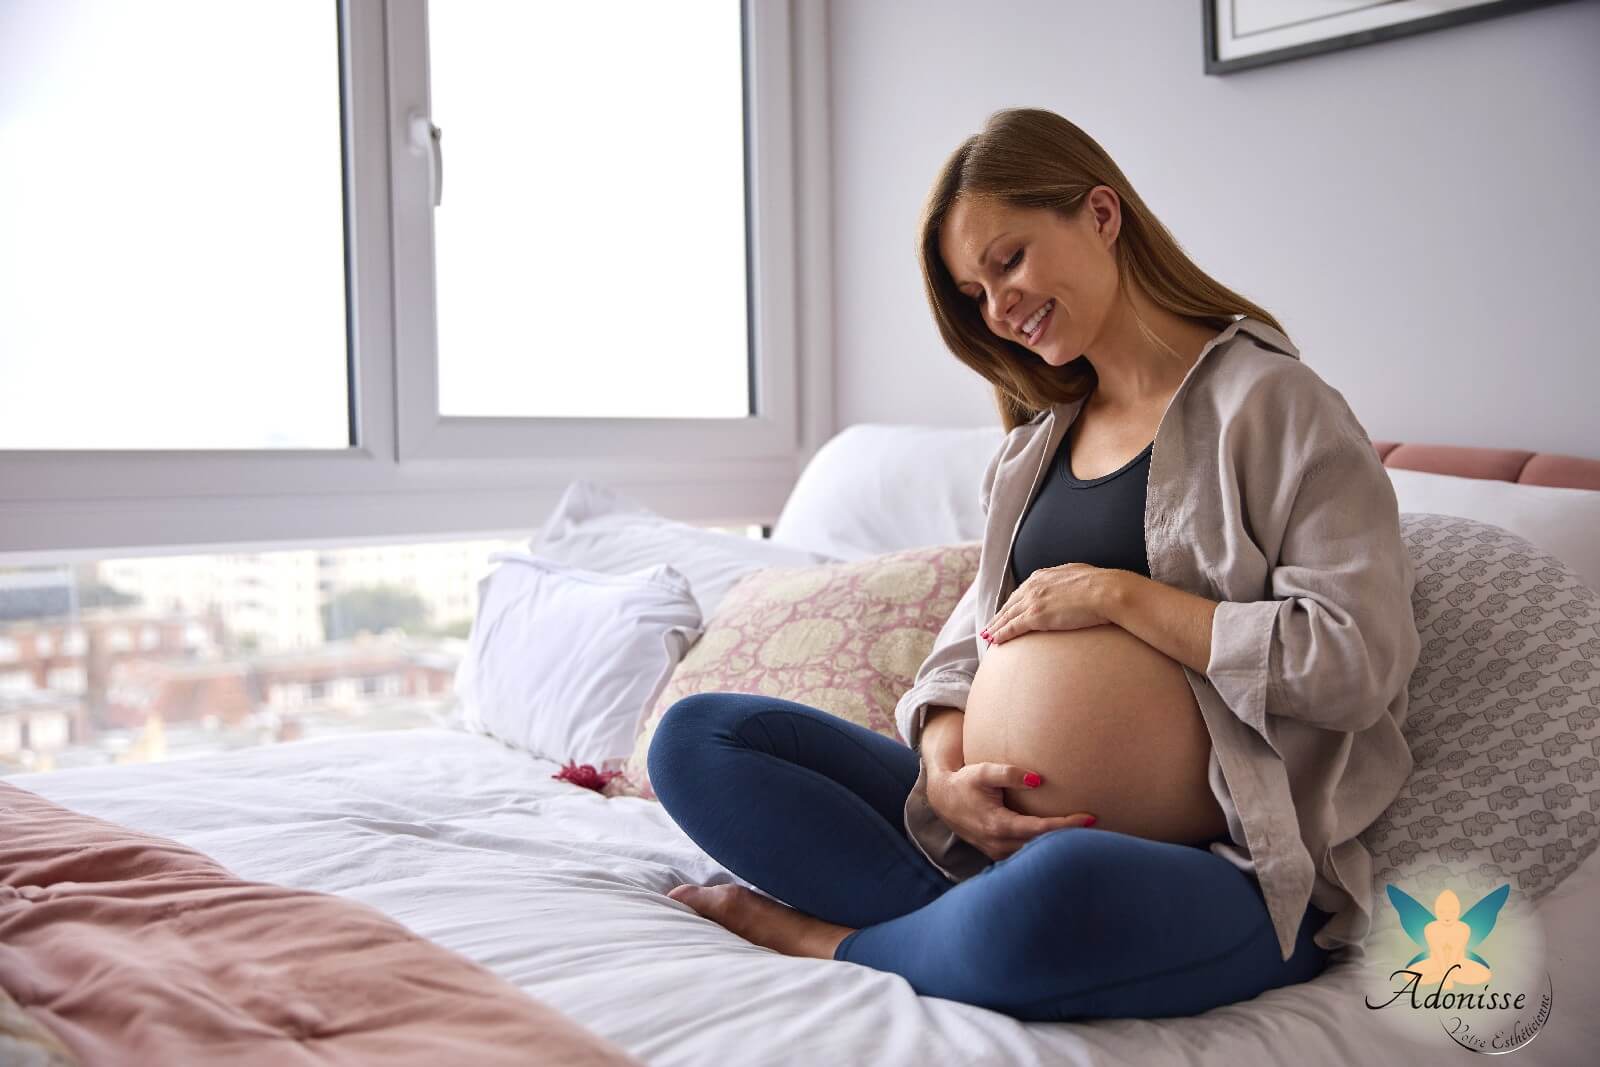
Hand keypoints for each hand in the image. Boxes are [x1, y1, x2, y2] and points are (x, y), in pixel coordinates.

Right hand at [926, 762, 1096, 861]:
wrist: (943, 799)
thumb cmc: (965, 783)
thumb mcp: (983, 772)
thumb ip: (1010, 773)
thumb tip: (1039, 779)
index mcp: (998, 824)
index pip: (1040, 829)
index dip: (1066, 825)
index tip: (1090, 818)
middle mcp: (999, 844)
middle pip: (1043, 847)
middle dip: (1071, 841)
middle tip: (1103, 831)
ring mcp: (998, 852)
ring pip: (1036, 855)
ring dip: (1060, 847)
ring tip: (1090, 838)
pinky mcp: (999, 853)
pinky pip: (1027, 856)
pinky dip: (1046, 850)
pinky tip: (1065, 843)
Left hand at [981, 563, 1113, 644]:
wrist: (1106, 591)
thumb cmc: (1101, 586)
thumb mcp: (1078, 576)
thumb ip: (1067, 581)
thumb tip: (1070, 587)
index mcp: (1043, 576)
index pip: (1021, 593)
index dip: (1011, 604)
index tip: (1005, 612)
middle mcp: (1033, 586)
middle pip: (1010, 604)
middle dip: (999, 617)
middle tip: (990, 627)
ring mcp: (1032, 601)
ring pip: (1007, 617)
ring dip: (995, 628)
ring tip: (988, 637)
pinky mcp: (1035, 616)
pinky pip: (1012, 627)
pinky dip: (1001, 634)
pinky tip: (994, 641)